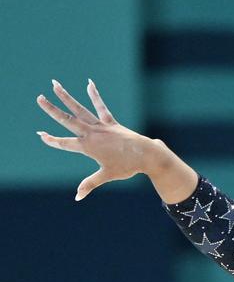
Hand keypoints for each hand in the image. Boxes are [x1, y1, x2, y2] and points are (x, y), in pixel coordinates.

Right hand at [36, 79, 159, 200]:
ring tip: (55, 84)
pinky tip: (89, 83)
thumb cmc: (127, 167)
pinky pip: (101, 107)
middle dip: (52, 109)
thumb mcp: (106, 176)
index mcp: (88, 147)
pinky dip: (95, 95)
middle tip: (38, 98)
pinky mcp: (111, 122)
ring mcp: (101, 126)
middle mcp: (92, 134)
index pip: (65, 143)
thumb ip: (90, 184)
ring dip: (67, 96)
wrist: (147, 155)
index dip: (52, 140)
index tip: (40, 134)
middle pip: (67, 119)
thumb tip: (77, 198)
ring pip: (80, 109)